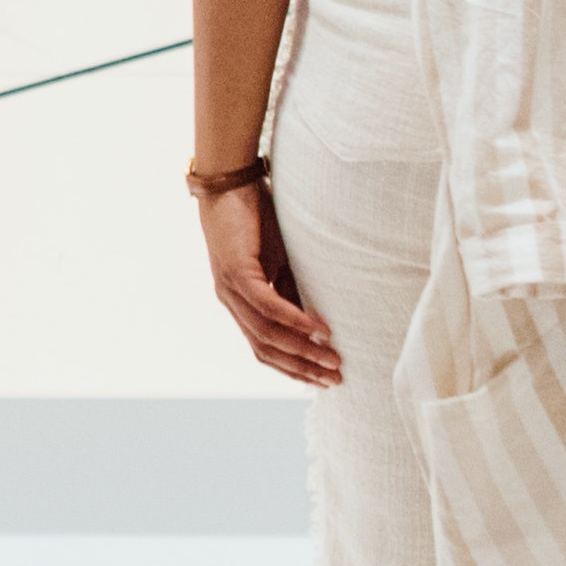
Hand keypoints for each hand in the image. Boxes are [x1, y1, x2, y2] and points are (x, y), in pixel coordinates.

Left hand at [201, 180, 342, 388]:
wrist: (231, 185)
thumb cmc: (256, 221)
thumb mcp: (281, 263)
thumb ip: (293, 292)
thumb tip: (318, 323)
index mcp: (241, 304)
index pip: (265, 348)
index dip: (293, 367)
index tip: (322, 380)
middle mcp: (232, 303)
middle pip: (266, 349)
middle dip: (302, 368)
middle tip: (335, 379)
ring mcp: (230, 289)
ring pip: (267, 333)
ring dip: (302, 349)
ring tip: (332, 358)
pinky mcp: (236, 272)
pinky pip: (266, 304)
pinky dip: (292, 319)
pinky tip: (316, 328)